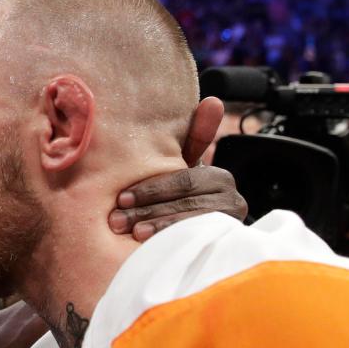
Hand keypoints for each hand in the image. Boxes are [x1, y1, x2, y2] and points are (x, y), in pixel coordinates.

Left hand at [108, 97, 246, 241]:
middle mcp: (231, 199)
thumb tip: (213, 100)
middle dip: (148, 210)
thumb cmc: (186, 201)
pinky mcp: (225, 243)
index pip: (183, 179)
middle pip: (185, 202)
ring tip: (131, 232)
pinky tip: (148, 246)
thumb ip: (193, 140)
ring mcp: (229, 225)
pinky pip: (195, 241)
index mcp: (219, 178)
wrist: (203, 239)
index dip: (151, 189)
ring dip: (157, 226)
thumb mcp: (185, 172)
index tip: (121, 198)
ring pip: (190, 222)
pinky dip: (170, 241)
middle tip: (117, 219)